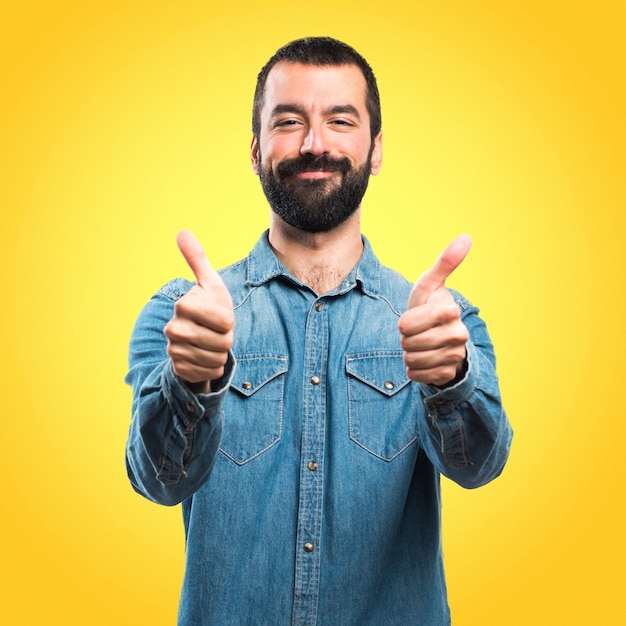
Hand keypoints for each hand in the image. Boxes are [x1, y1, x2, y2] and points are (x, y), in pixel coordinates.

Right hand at [164, 230, 234, 392]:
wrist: (195, 338)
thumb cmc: (208, 306)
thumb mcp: (209, 283)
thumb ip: (197, 259)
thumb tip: (182, 232)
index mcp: (184, 305)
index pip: (226, 321)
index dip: (229, 321)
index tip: (220, 316)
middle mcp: (174, 328)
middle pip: (223, 342)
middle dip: (227, 339)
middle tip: (218, 333)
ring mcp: (174, 350)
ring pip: (217, 359)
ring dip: (221, 354)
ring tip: (212, 344)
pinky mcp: (178, 368)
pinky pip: (209, 373)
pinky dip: (214, 368)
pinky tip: (206, 358)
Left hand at [398, 235, 471, 385]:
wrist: (440, 338)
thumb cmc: (429, 307)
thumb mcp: (430, 285)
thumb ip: (445, 263)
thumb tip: (467, 237)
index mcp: (450, 311)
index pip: (405, 324)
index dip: (403, 322)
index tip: (414, 318)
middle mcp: (458, 335)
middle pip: (408, 344)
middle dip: (405, 339)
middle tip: (416, 333)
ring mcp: (454, 356)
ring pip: (411, 360)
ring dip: (409, 354)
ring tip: (419, 345)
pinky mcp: (448, 374)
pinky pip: (416, 376)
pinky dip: (413, 370)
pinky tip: (423, 361)